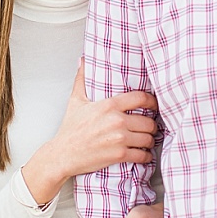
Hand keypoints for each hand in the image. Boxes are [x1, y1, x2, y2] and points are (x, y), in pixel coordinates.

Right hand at [21, 60, 157, 203]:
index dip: (152, 101)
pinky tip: (144, 155)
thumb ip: (82, 79)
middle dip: (152, 126)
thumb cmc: (70, 129)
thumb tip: (82, 61)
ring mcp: (119, 139)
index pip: (140, 98)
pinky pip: (142, 155)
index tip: (153, 105)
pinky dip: (146, 156)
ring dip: (150, 141)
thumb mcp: (75, 101)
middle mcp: (117, 121)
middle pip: (148, 121)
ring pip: (147, 138)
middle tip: (150, 127)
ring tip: (148, 140)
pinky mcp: (119, 155)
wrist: (63, 154)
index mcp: (109, 105)